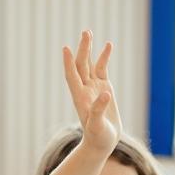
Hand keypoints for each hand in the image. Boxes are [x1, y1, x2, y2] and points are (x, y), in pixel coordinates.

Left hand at [62, 31, 120, 154]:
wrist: (102, 143)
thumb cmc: (98, 137)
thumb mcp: (97, 126)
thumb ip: (99, 110)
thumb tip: (105, 93)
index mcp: (80, 97)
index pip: (72, 76)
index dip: (68, 63)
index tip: (66, 49)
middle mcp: (85, 89)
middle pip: (81, 65)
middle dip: (83, 49)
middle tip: (85, 32)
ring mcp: (94, 87)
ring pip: (90, 64)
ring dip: (89, 49)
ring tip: (88, 32)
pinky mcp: (104, 88)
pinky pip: (102, 69)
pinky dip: (104, 57)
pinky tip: (108, 45)